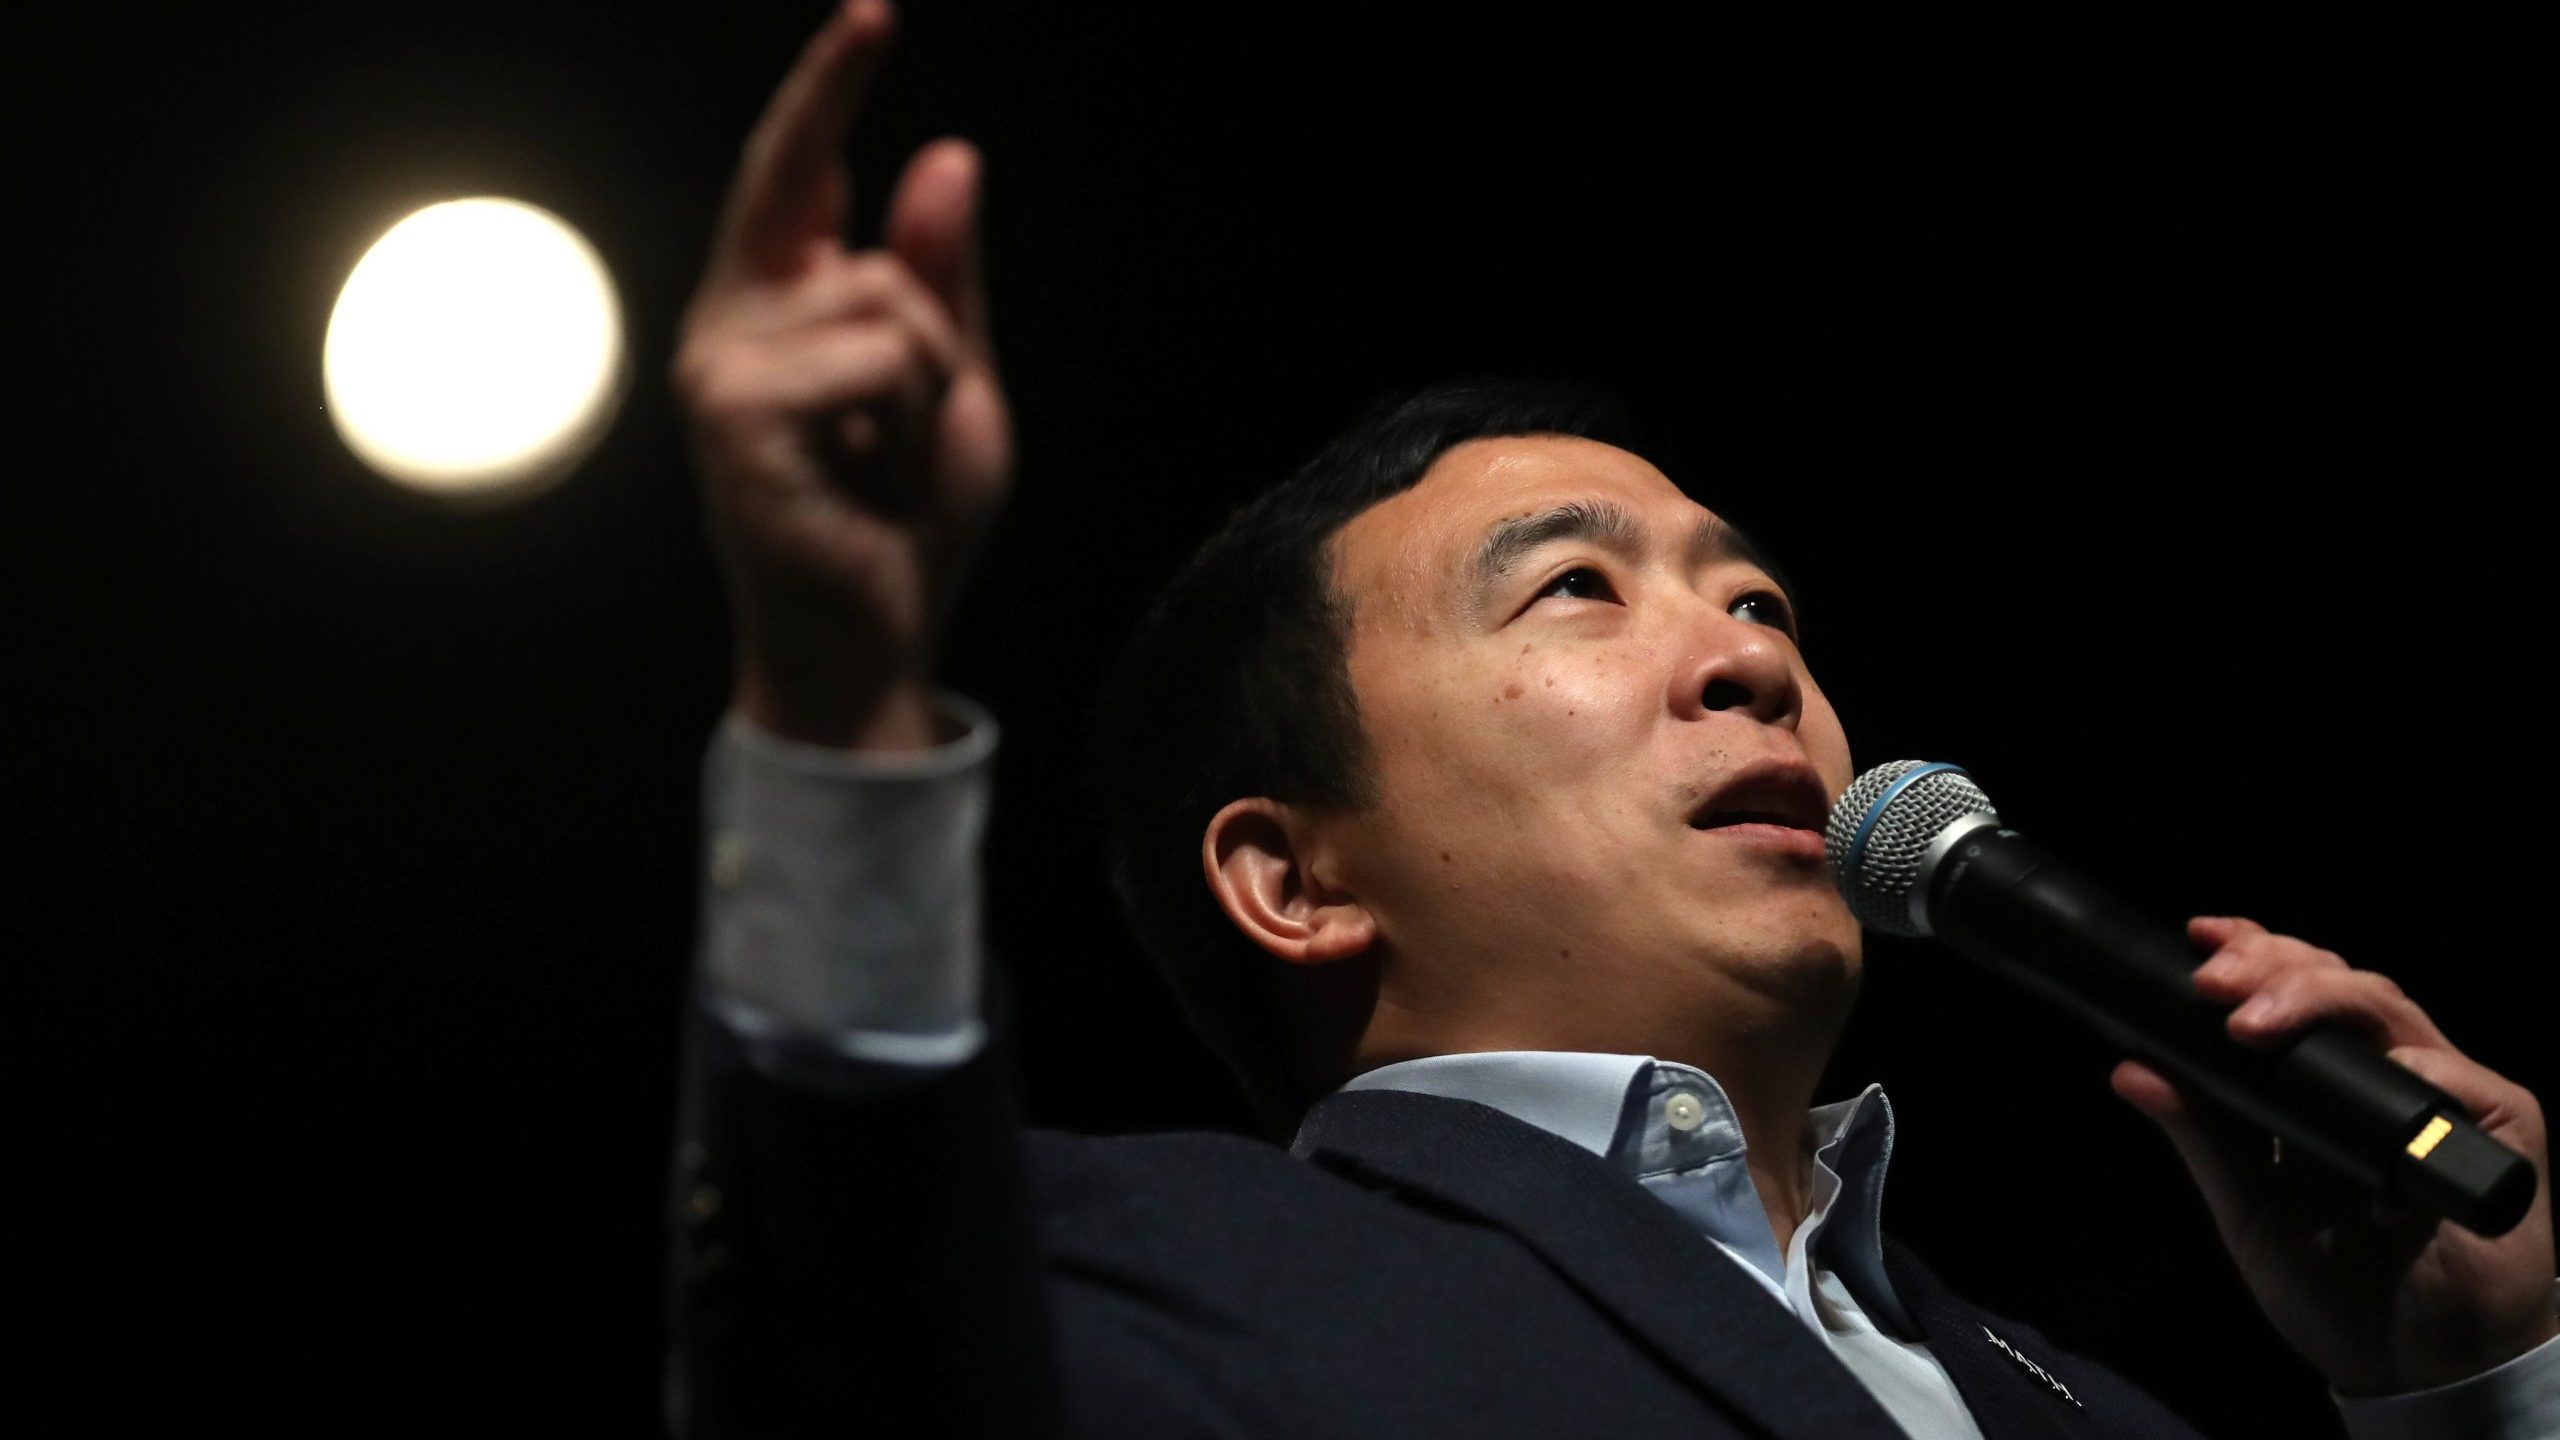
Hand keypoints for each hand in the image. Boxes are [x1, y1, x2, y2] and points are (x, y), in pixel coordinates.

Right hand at [672, 0, 1007, 749]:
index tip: (873, 8)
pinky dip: (910, 418)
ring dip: (930, 392)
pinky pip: (877, 355)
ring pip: (889, 303)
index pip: (796, 171)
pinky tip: (866, 481)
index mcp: (776, 306)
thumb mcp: (955, 386)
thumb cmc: (907, 522)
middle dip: (941, 348)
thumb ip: (945, 276)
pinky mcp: (734, 408)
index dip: (830, 87)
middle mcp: (732, 322)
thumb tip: (944, 153)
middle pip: (883, 258)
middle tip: (912, 448)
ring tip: (887, 469)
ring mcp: (721, 363)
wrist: (873, 641)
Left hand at [2111, 916, 2557, 1395]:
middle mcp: (2386, 1073)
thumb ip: (2202, 1136)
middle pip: (2338, 982)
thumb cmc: (2334, 1283)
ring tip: (2252, 1021)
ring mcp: (2445, 1095)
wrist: (2411, 1365)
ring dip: (2319, 1000)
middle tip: (2213, 982)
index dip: (2253, 951)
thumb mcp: (2251, 1206)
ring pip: (2389, 1009)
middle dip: (2272, 965)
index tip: (2197, 937)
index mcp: (2325, 1081)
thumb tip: (2131, 1068)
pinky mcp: (2502, 1130)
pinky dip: (2414, 1075)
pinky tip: (2376, 1078)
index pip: (2293, 990)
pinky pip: (2461, 1082)